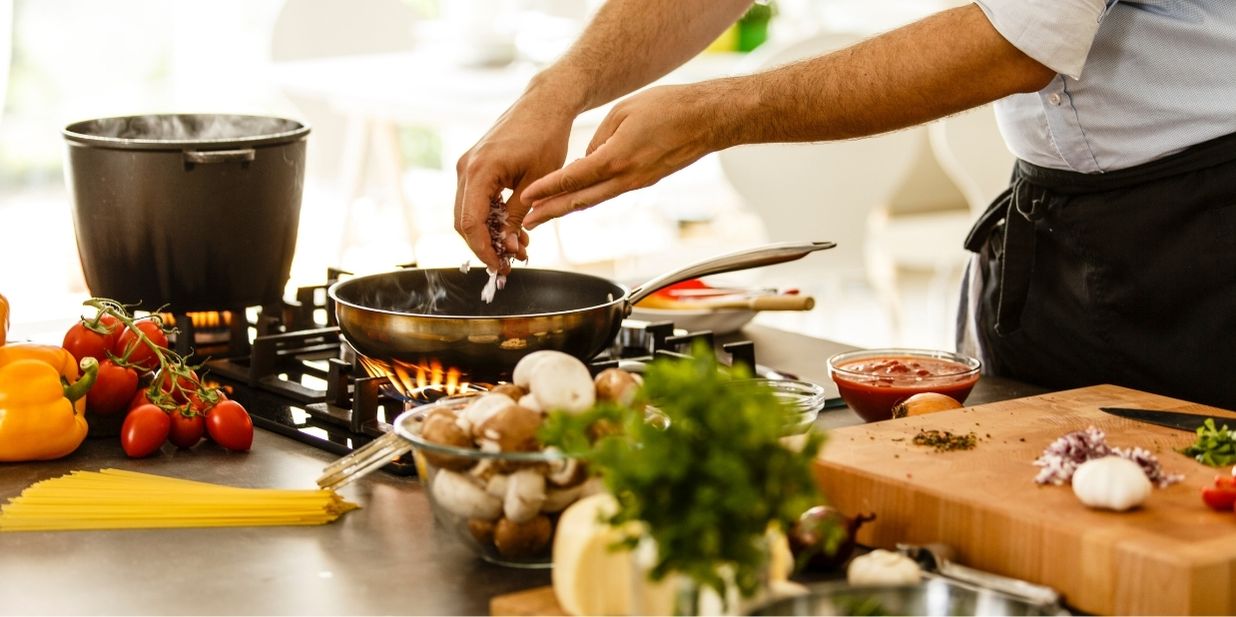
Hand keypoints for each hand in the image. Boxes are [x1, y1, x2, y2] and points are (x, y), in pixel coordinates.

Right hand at [454, 92, 575, 272]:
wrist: (545, 104)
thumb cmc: (546, 137)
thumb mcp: (537, 182)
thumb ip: (518, 215)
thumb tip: (509, 247)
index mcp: (479, 170)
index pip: (470, 223)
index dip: (484, 250)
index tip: (501, 267)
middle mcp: (466, 168)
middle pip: (463, 222)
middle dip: (485, 246)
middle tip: (511, 262)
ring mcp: (467, 165)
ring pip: (468, 213)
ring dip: (489, 234)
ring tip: (518, 247)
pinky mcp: (475, 165)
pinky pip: (475, 199)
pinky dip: (490, 218)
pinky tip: (512, 229)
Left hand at [521, 83, 726, 228]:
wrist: (707, 119)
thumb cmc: (669, 108)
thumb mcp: (623, 112)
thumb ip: (599, 137)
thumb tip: (586, 158)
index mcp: (617, 158)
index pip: (574, 178)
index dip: (547, 189)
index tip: (526, 198)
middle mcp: (626, 177)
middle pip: (580, 200)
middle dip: (551, 212)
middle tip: (528, 222)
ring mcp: (637, 183)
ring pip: (595, 200)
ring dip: (568, 209)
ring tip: (545, 215)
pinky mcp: (645, 181)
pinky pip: (611, 192)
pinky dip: (590, 197)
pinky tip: (576, 198)